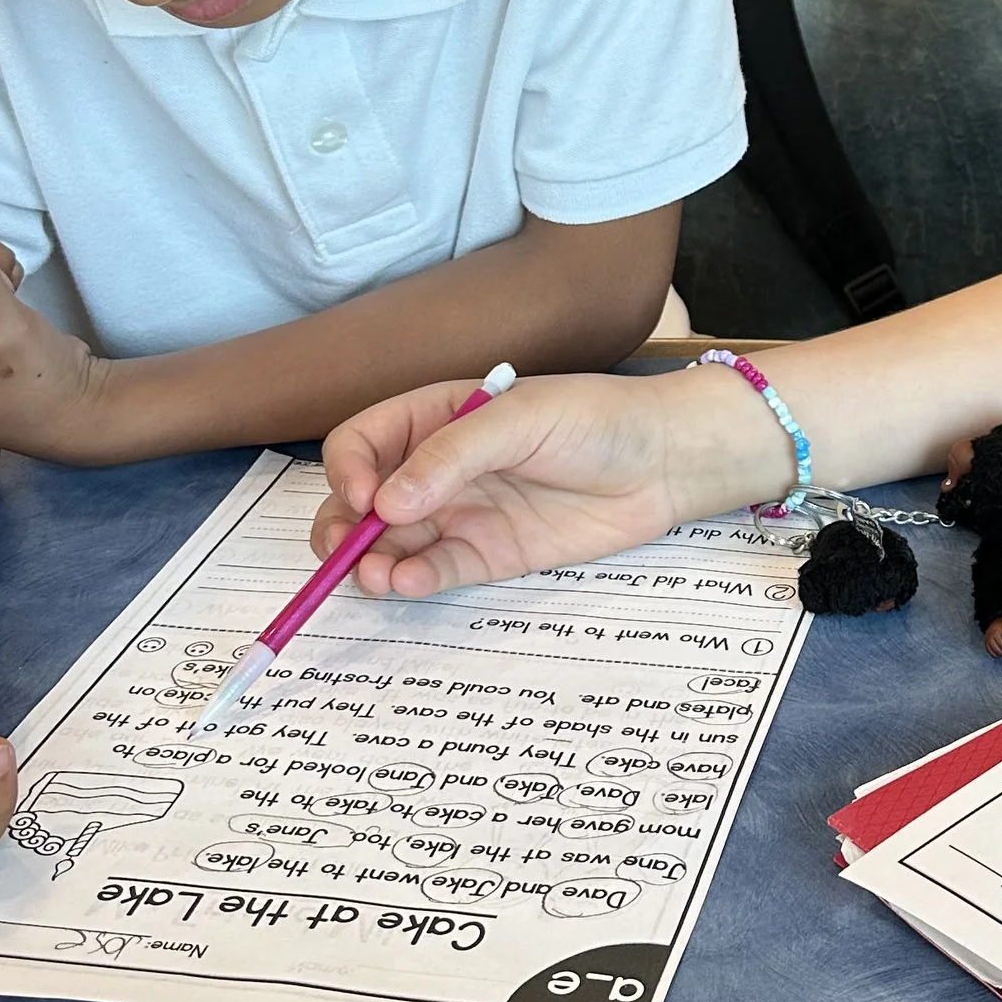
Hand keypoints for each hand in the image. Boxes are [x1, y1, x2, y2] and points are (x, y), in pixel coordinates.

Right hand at [315, 367, 778, 598]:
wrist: (662, 463)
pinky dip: (411, 581)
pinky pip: (434, 570)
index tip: (363, 498)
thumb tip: (386, 503)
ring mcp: (459, 514)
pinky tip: (406, 583)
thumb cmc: (594, 419)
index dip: (349, 470)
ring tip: (374, 577)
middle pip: (360, 501)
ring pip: (389, 544)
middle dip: (339, 528)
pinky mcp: (487, 555)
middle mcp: (436, 469)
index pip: (362, 442)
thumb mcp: (521, 418)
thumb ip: (453, 456)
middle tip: (341, 552)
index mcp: (434, 418)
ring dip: (368, 562)